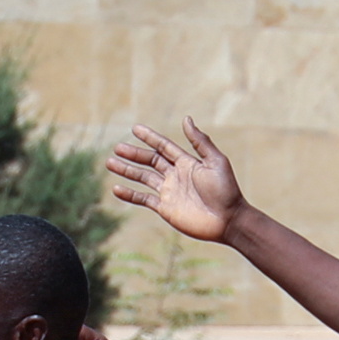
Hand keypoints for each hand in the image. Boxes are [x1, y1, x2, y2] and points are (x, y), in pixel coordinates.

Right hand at [103, 123, 245, 245]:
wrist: (228, 220)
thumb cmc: (226, 190)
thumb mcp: (215, 161)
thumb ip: (200, 141)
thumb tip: (186, 119)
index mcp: (187, 163)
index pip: (164, 147)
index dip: (150, 138)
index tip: (135, 129)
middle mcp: (176, 175)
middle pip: (150, 161)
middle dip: (133, 154)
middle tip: (117, 147)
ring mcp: (169, 192)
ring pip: (143, 178)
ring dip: (127, 171)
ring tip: (110, 163)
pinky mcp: (165, 208)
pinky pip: (144, 199)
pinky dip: (130, 194)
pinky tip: (116, 189)